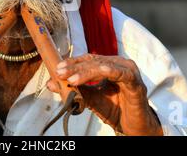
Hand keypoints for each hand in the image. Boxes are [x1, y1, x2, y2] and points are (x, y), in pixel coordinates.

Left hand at [46, 54, 162, 135]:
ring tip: (72, 79)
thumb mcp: (91, 99)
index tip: (57, 69)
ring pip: (104, 66)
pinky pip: (121, 73)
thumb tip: (50, 83)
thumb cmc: (115, 110)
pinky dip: (108, 72)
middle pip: (94, 61)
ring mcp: (129, 71)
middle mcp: (119, 64)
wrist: (135, 127)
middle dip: (75, 67)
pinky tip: (98, 72)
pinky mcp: (136, 82)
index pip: (88, 60)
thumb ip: (74, 90)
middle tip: (60, 73)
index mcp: (109, 64)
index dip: (72, 63)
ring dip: (86, 71)